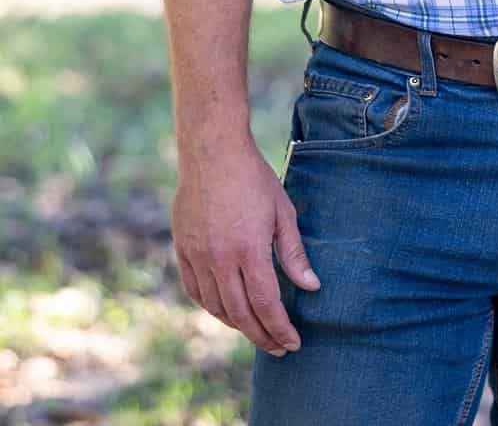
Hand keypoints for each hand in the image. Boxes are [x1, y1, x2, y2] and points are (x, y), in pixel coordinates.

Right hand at [172, 137, 320, 355]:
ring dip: (238, 325)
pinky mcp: (182, 250)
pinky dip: (212, 307)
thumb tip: (312, 286)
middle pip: (241, 314)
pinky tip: (227, 311)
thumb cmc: (253, 178)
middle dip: (262, 336)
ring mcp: (198, 256)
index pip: (266, 304)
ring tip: (257, 330)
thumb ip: (294, 253)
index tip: (293, 342)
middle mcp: (220, 259)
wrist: (212, 152)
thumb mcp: (283, 211)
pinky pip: (196, 292)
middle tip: (278, 348)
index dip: (280, 328)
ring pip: (217, 307)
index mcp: (249, 249)